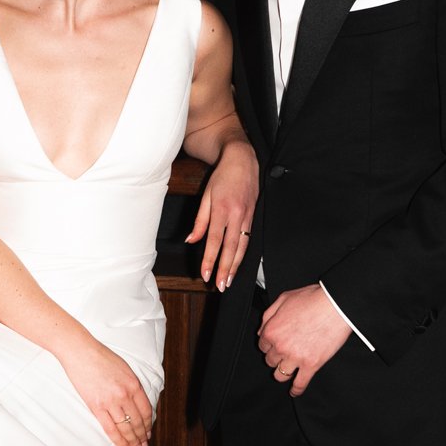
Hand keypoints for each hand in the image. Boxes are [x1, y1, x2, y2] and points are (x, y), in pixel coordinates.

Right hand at [61, 333, 155, 445]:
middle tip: (144, 445)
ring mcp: (111, 402)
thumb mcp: (124, 369)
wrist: (80, 352)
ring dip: (132, 441)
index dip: (148, 425)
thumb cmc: (100, 357)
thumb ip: (131, 386)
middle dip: (142, 436)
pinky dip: (118, 440)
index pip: (146, 410)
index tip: (148, 432)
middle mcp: (125, 394)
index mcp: (134, 384)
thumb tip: (135, 403)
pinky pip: (110, 429)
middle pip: (137, 421)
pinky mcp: (96, 407)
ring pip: (126, 428)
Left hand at [187, 139, 259, 290]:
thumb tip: (191, 240)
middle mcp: (237, 215)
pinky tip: (239, 264)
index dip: (210, 259)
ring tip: (229, 280)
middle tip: (220, 285)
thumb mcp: (206, 195)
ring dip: (236, 266)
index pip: (215, 240)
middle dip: (225, 269)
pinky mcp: (254, 216)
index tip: (205, 275)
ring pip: (243, 246)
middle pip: (231, 248)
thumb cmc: (222, 176)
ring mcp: (248, 216)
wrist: (242, 160)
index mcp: (222, 209)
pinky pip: (248, 239)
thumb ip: (200, 220)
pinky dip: (244, 254)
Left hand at [259, 286, 351, 397]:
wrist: (335, 305)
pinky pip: (300, 383)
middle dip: (276, 357)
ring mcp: (295, 357)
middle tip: (285, 353)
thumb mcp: (284, 299)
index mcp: (271, 330)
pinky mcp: (311, 365)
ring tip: (288, 370)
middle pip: (270, 360)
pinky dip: (296, 389)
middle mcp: (280, 346)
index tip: (276, 345)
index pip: (262, 346)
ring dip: (283, 373)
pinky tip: (294, 391)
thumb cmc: (312, 299)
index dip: (269, 345)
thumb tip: (262, 330)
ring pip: (280, 375)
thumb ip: (269, 315)